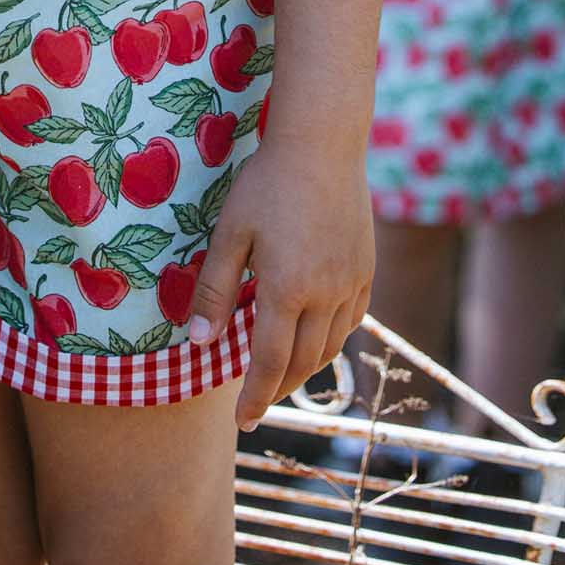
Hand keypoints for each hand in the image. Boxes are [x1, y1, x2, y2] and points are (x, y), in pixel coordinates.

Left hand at [189, 135, 373, 432]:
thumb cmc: (267, 183)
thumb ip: (215, 290)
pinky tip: (315, 335)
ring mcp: (352, 283)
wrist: (323, 144)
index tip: (243, 420)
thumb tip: (198, 342)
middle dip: (278, 387)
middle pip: (302, 363)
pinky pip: (352, 321)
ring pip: (331, 347)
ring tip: (281, 371)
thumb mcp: (231, 232)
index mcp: (287, 290)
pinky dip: (331, 339)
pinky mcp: (366, 269)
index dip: (255, 397)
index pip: (269, 363)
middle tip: (257, 399)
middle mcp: (326, 295)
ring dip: (305, 367)